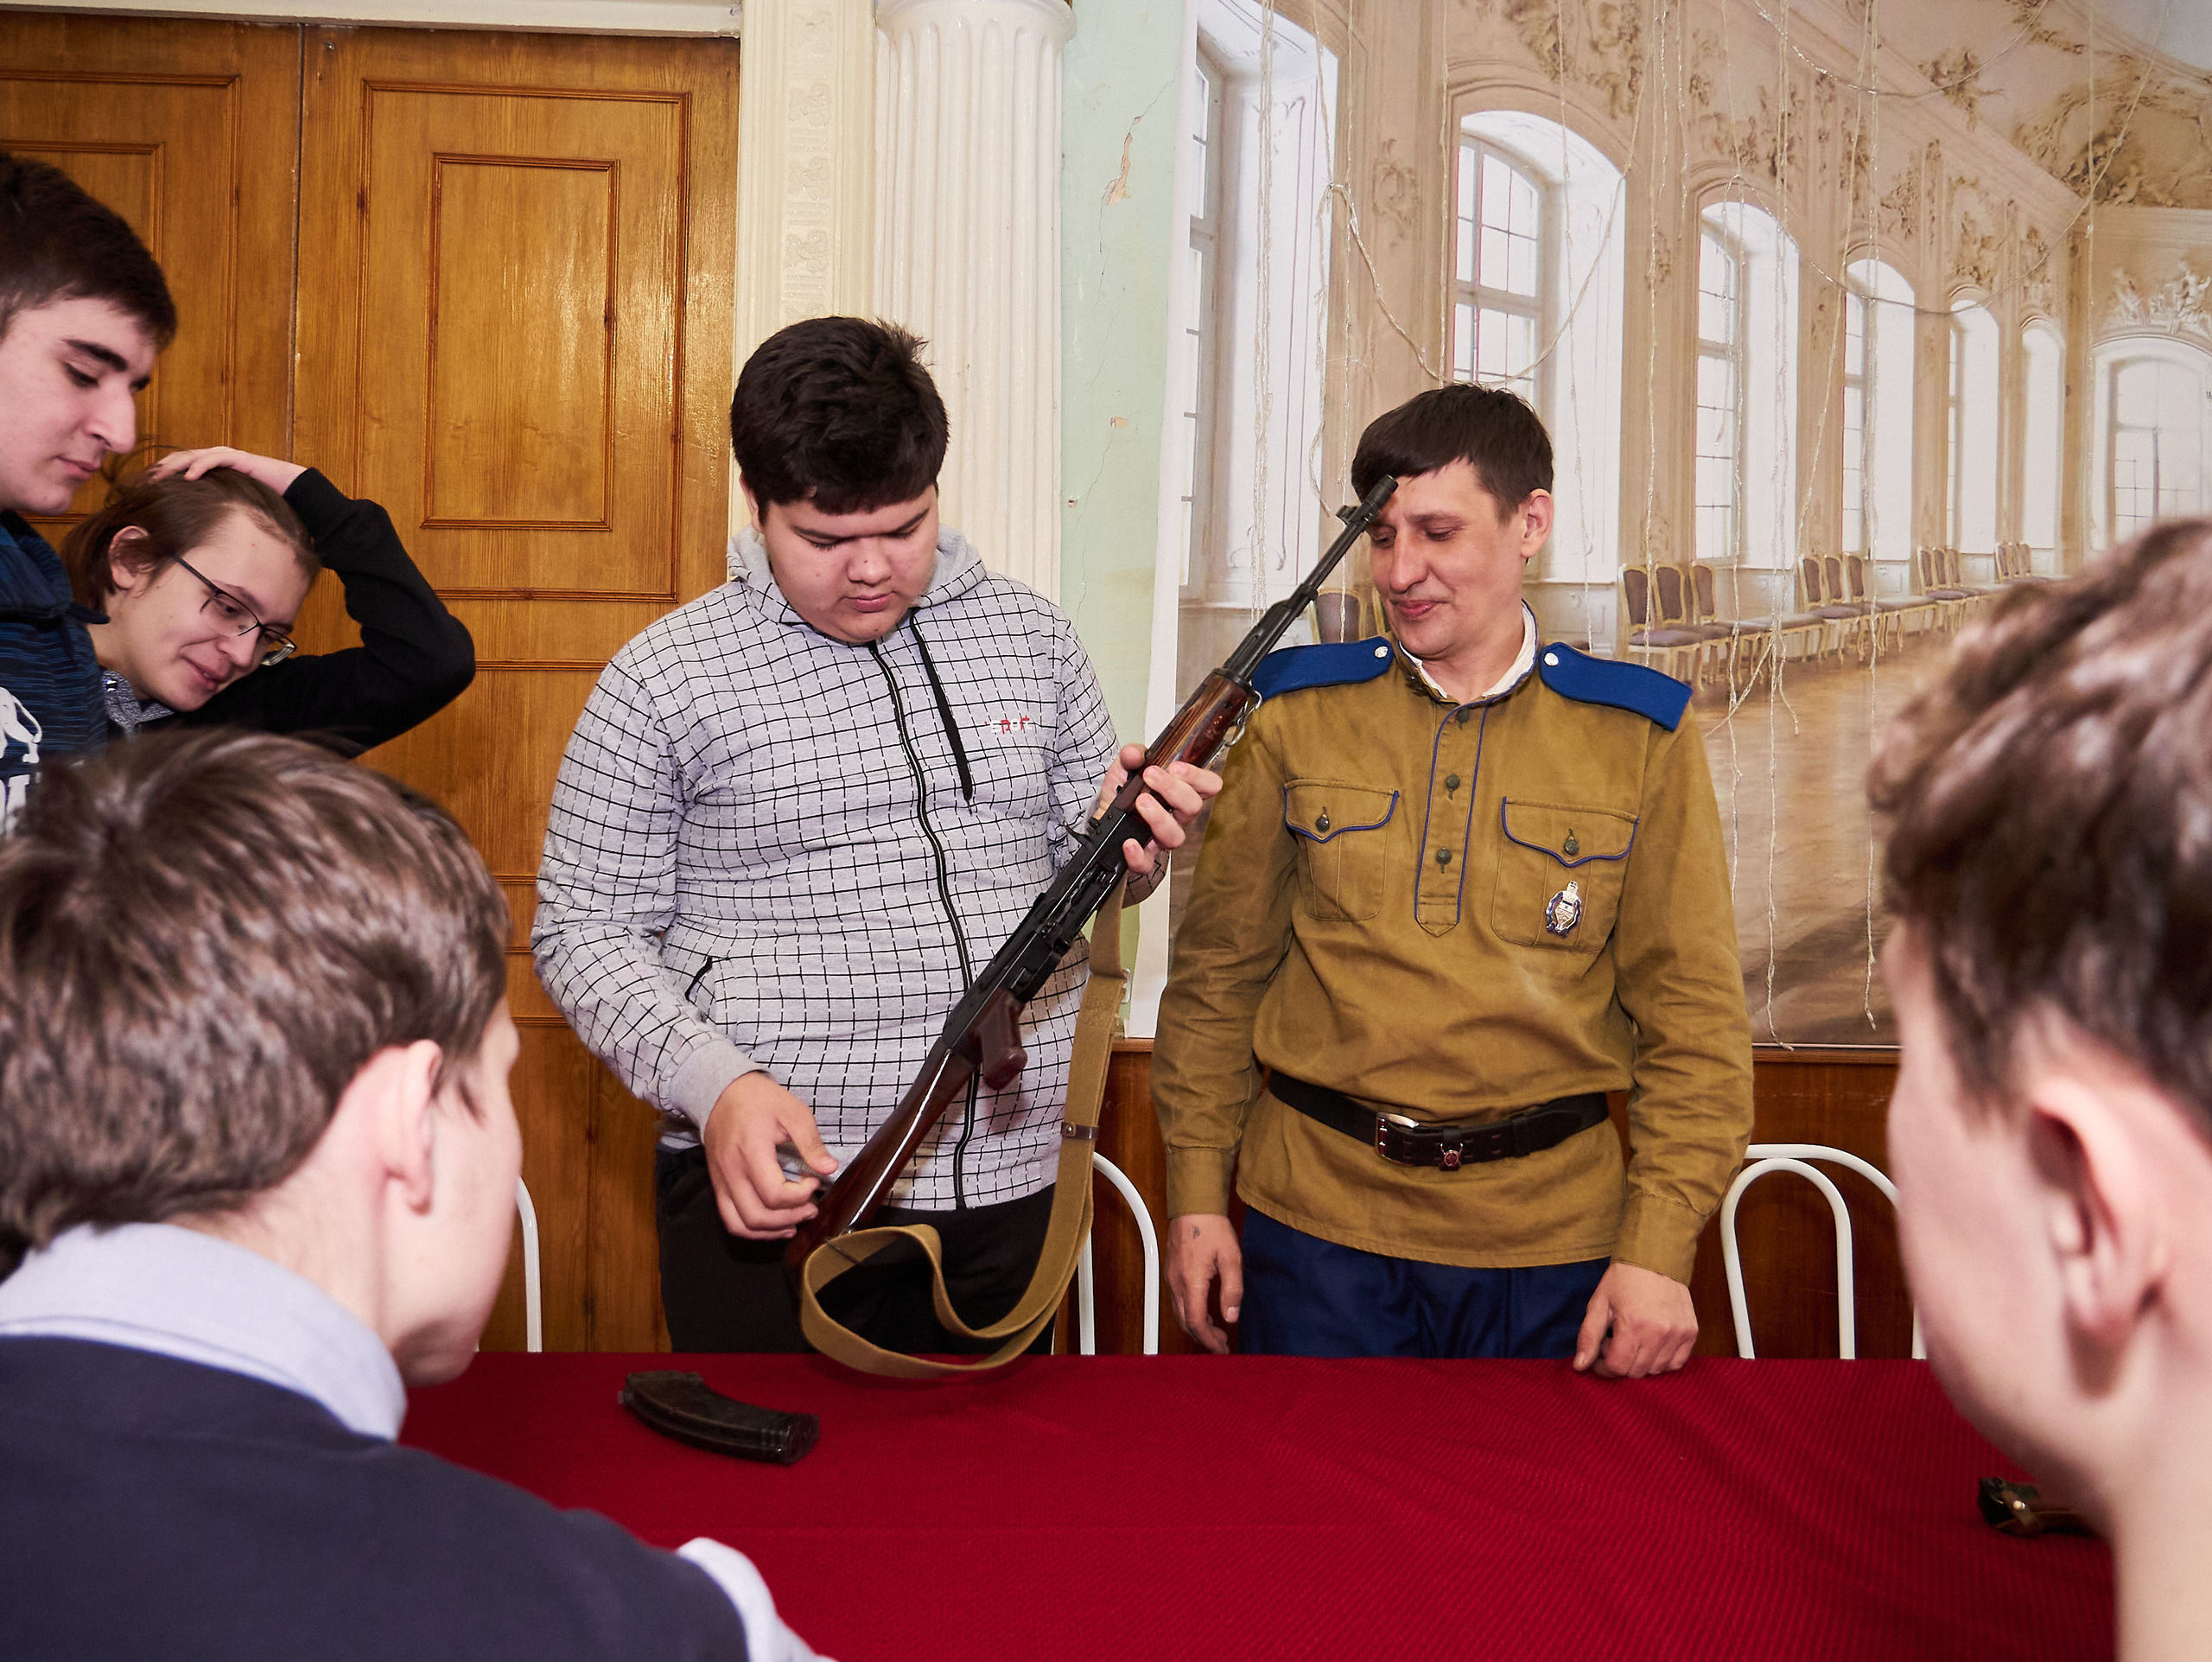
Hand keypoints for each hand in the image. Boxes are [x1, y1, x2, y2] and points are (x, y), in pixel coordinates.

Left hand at [147, 446, 306, 496]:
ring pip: (192, 456)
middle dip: (160, 469)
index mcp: (210, 467)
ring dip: (173, 466)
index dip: (162, 475)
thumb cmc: (263, 499)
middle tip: (144, 483)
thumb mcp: (231, 504)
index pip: (179, 467)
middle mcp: (215, 458)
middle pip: (179, 458)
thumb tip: (193, 524)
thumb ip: (214, 506)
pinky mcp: (238, 458)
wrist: (293, 489)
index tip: (145, 488)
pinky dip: (200, 467)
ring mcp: (226, 456)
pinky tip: (190, 478)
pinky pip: (214, 459)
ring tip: (159, 478)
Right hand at [700, 1072, 838, 1239]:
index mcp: (750, 1151)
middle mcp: (731, 1171)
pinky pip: (730, 1220)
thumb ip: (811, 1141)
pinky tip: (774, 1227)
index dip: (800, 1195)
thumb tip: (829, 1168)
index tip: (814, 1181)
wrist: (722, 1093)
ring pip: (741, 1225)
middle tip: (812, 1208)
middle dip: (790, 1218)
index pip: (774, 1193)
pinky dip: (752, 1230)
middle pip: (758, 1215)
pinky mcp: (718, 1185)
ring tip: (796, 1224)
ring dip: (771, 1231)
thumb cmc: (760, 1100)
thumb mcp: (792, 1111)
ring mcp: (721, 1181)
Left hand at [1090, 742, 1222, 878]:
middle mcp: (1176, 817)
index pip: (1208, 786)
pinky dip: (1138, 854)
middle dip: (1173, 789)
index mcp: (1179, 793)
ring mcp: (1160, 838)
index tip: (1176, 767)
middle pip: (1193, 808)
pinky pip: (1146, 863)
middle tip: (1151, 776)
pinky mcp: (1142, 856)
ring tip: (1140, 802)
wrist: (1102, 816)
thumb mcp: (1125, 768)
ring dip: (1159, 817)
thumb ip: (1131, 756)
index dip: (1199, 777)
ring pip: (1175, 836)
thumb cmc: (1123, 793)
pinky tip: (1129, 842)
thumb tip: (1135, 753)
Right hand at [1166, 1213, 1242, 1352]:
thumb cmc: (1212, 1227)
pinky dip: (1191, 1313)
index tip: (1223, 1349)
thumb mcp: (1231, 1258)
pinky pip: (1178, 1301)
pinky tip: (1205, 1311)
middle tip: (1222, 1344)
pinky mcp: (1172, 1273)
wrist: (1193, 1205)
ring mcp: (1171, 1278)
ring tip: (1217, 1331)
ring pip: (1180, 1313)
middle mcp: (1177, 1283)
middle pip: (1186, 1323)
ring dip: (1197, 1326)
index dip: (1209, 1341)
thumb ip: (1232, 1290)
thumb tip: (1231, 1317)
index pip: (1197, 1323)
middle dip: (1204, 1338)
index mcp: (1191, 1282)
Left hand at [1573, 1260, 1697, 1377]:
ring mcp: (1678, 1333)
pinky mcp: (1691, 1332)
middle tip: (1614, 1342)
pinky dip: (1662, 1360)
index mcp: (1633, 1324)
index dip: (1603, 1365)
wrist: (1656, 1257)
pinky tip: (1651, 1344)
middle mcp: (1659, 1332)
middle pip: (1636, 1371)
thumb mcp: (1599, 1303)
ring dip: (1640, 1362)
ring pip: (1656, 1370)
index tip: (1599, 1353)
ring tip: (1632, 1340)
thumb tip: (1580, 1366)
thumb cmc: (1624, 1279)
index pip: (1617, 1366)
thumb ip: (1588, 1337)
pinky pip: (1676, 1363)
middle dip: (1620, 1362)